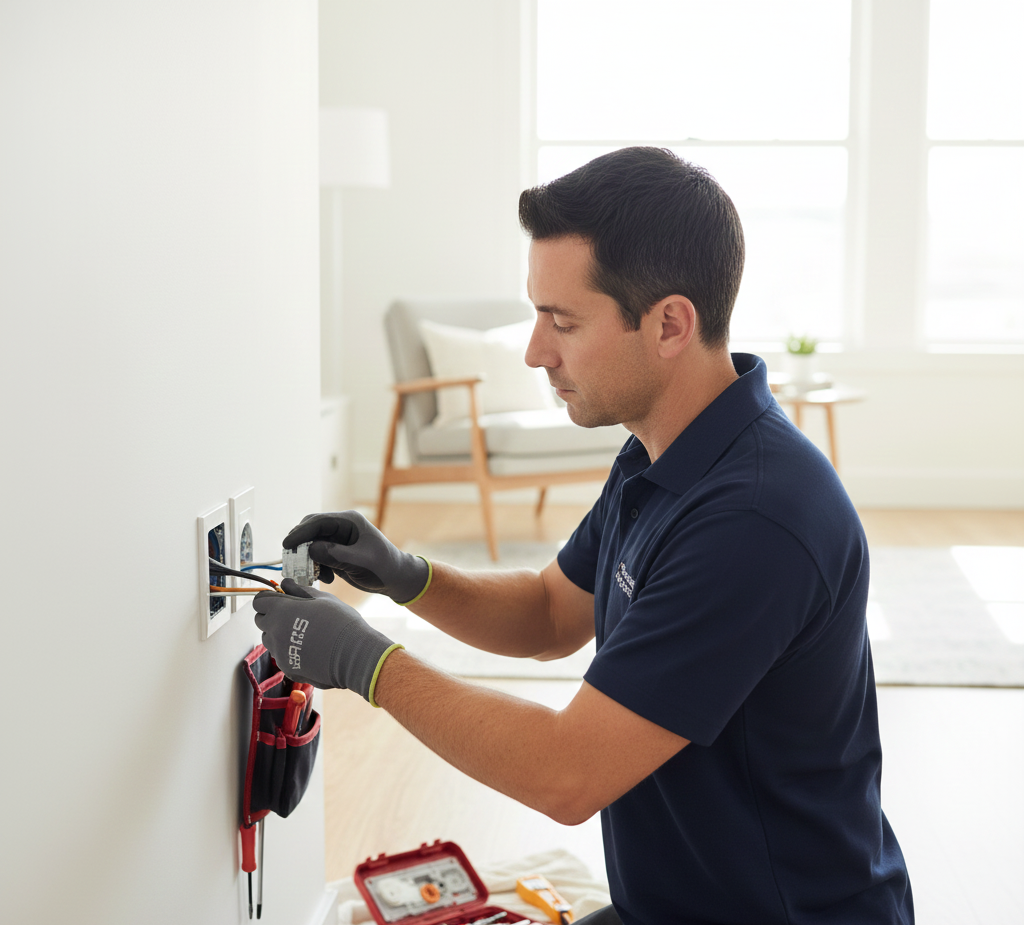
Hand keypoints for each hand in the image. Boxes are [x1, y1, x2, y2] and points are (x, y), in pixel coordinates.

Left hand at [253, 579, 401, 702]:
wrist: (353, 655)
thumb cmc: (341, 622)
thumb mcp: (323, 598)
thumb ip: (300, 590)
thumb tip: (285, 583)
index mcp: (281, 610)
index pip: (259, 602)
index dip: (269, 599)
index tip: (281, 599)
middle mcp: (275, 631)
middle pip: (261, 621)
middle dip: (272, 616)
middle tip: (293, 615)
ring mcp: (279, 652)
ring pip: (269, 640)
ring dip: (278, 634)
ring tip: (302, 633)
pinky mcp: (287, 667)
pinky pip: (280, 655)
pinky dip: (289, 651)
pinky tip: (308, 649)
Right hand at [282, 511, 430, 604]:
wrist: (395, 579)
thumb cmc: (383, 567)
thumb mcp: (360, 561)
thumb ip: (335, 554)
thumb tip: (311, 549)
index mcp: (349, 521)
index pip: (318, 522)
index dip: (300, 532)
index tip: (287, 545)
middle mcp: (341, 527)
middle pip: (311, 531)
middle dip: (301, 546)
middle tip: (293, 562)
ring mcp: (338, 540)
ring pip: (311, 545)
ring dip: (309, 560)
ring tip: (317, 575)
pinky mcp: (336, 552)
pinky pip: (317, 557)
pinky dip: (317, 567)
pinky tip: (327, 578)